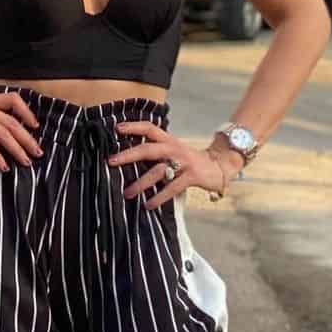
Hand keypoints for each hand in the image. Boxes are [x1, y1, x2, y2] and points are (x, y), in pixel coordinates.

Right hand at [0, 93, 42, 169]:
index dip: (27, 112)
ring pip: (4, 133)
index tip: (34, 127)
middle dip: (27, 139)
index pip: (13, 98)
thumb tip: (10, 139)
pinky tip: (4, 167)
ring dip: (17, 149)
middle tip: (38, 153)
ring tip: (26, 161)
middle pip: (12, 122)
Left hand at [110, 120, 240, 209]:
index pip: (149, 128)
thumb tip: (130, 158)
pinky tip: (148, 205)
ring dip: (140, 184)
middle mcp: (174, 149)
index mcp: (169, 141)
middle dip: (128, 155)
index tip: (116, 128)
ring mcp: (183, 162)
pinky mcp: (191, 176)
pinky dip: (158, 198)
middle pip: (148, 149)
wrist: (220, 165)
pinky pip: (171, 188)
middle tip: (111, 162)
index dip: (133, 127)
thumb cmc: (190, 161)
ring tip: (128, 193)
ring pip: (157, 172)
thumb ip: (157, 153)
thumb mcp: (174, 151)